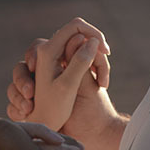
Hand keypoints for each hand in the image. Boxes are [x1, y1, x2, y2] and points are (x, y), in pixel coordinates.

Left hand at [7, 18, 113, 135]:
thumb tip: (92, 41)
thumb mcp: (68, 86)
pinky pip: (76, 52)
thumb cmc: (53, 109)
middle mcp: (48, 49)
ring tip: (101, 72)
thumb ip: (79, 62)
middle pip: (77, 31)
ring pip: (77, 42)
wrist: (43, 123)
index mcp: (47, 51)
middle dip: (94, 43)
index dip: (93, 34)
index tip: (105, 51)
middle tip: (106, 57)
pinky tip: (96, 76)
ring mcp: (52, 56)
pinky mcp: (58, 63)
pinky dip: (88, 60)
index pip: (75, 26)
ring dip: (92, 53)